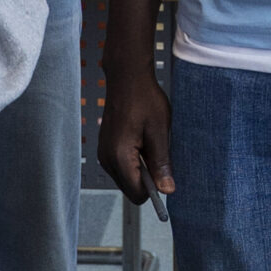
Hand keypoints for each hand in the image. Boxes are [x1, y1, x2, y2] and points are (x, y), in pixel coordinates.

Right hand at [100, 64, 175, 206]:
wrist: (127, 77)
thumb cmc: (144, 99)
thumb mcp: (159, 132)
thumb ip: (162, 164)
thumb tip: (167, 190)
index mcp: (120, 156)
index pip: (137, 194)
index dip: (155, 189)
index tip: (166, 176)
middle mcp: (107, 158)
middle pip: (130, 189)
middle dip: (147, 179)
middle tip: (158, 153)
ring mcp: (103, 153)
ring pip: (126, 178)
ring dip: (141, 169)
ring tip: (149, 143)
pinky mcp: (105, 148)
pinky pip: (121, 166)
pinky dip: (134, 161)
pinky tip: (142, 140)